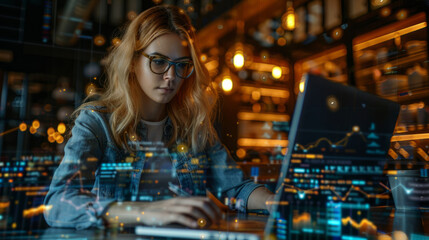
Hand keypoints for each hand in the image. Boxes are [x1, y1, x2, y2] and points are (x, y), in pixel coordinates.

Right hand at [104, 197, 220, 228]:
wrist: (144, 212)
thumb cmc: (162, 213)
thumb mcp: (177, 210)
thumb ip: (189, 213)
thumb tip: (205, 221)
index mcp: (184, 199)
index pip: (204, 199)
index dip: (214, 207)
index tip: (220, 215)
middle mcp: (181, 201)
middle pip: (201, 203)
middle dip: (212, 212)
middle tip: (216, 222)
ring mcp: (174, 207)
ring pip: (193, 209)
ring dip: (203, 218)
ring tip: (209, 226)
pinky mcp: (167, 215)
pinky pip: (181, 217)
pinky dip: (190, 222)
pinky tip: (196, 227)